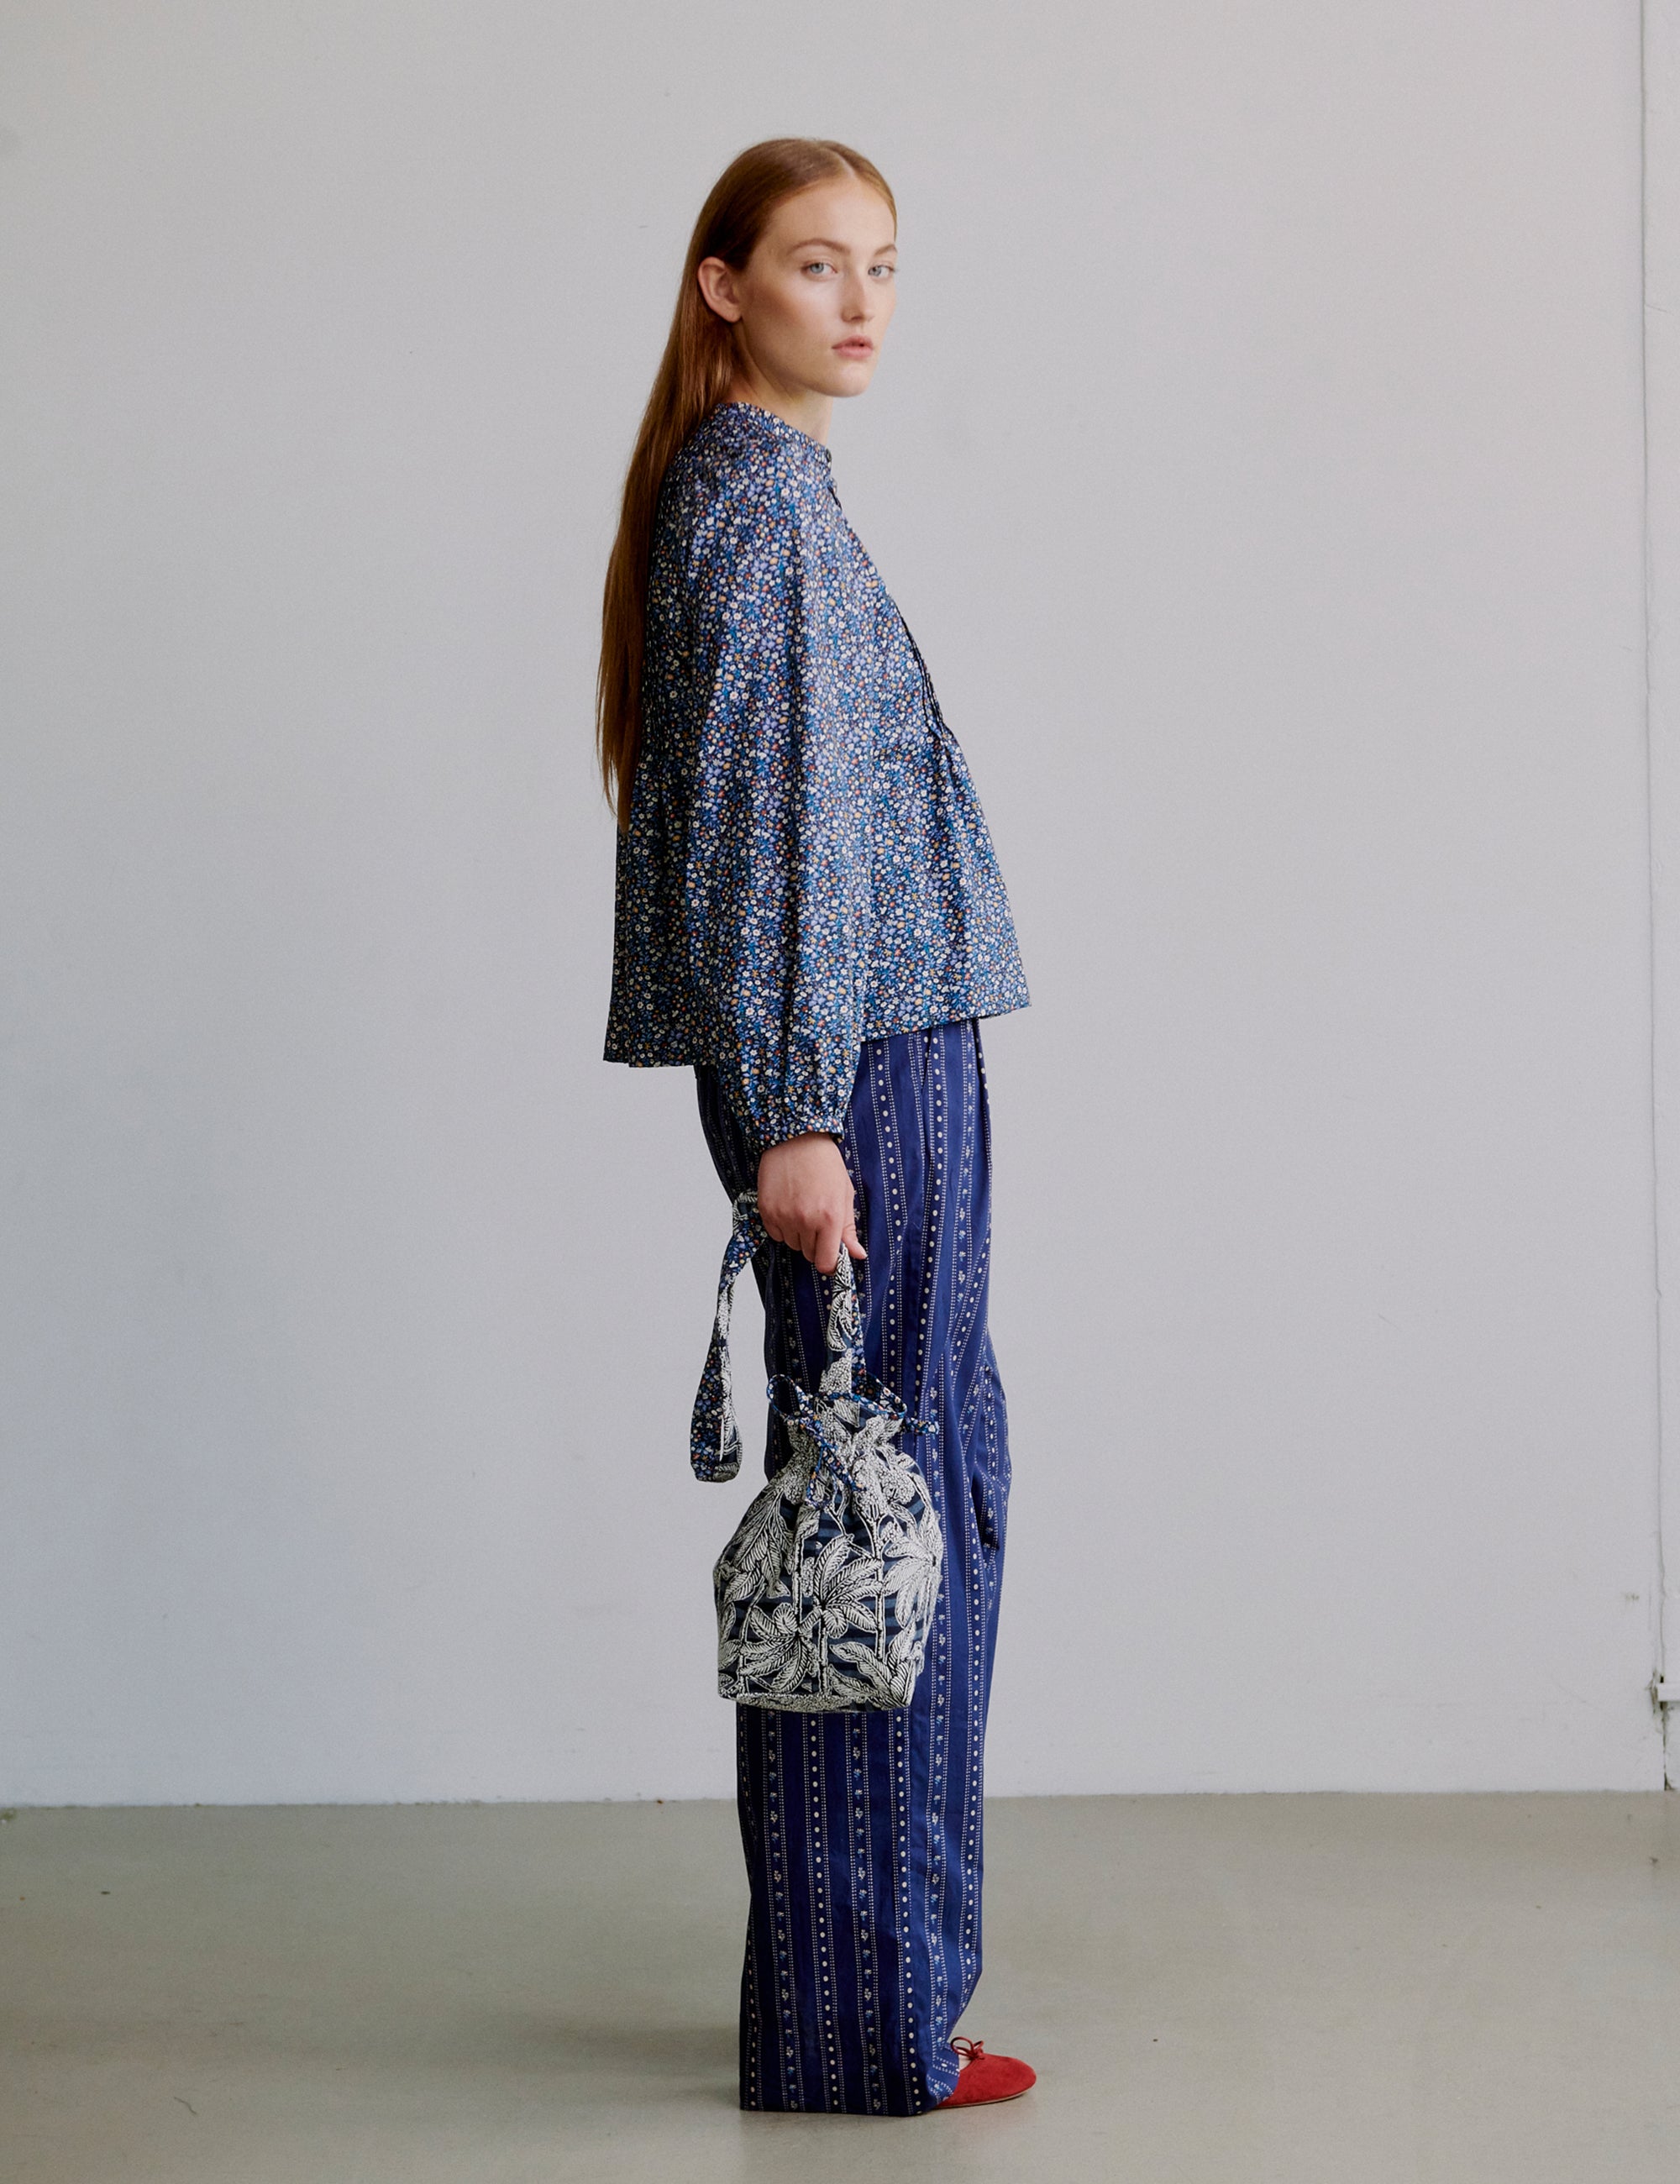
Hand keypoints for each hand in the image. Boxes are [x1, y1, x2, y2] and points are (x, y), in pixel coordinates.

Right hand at [757, 1132, 866, 1274]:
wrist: (797, 1139)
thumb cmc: (825, 1164)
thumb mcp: (844, 1195)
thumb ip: (849, 1229)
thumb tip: (858, 1255)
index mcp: (830, 1218)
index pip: (826, 1262)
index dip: (829, 1263)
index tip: (830, 1257)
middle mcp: (806, 1220)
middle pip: (808, 1254)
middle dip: (814, 1244)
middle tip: (817, 1220)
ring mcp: (784, 1216)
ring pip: (791, 1244)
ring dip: (798, 1234)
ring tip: (802, 1209)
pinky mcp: (767, 1210)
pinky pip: (775, 1234)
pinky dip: (782, 1226)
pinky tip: (788, 1206)